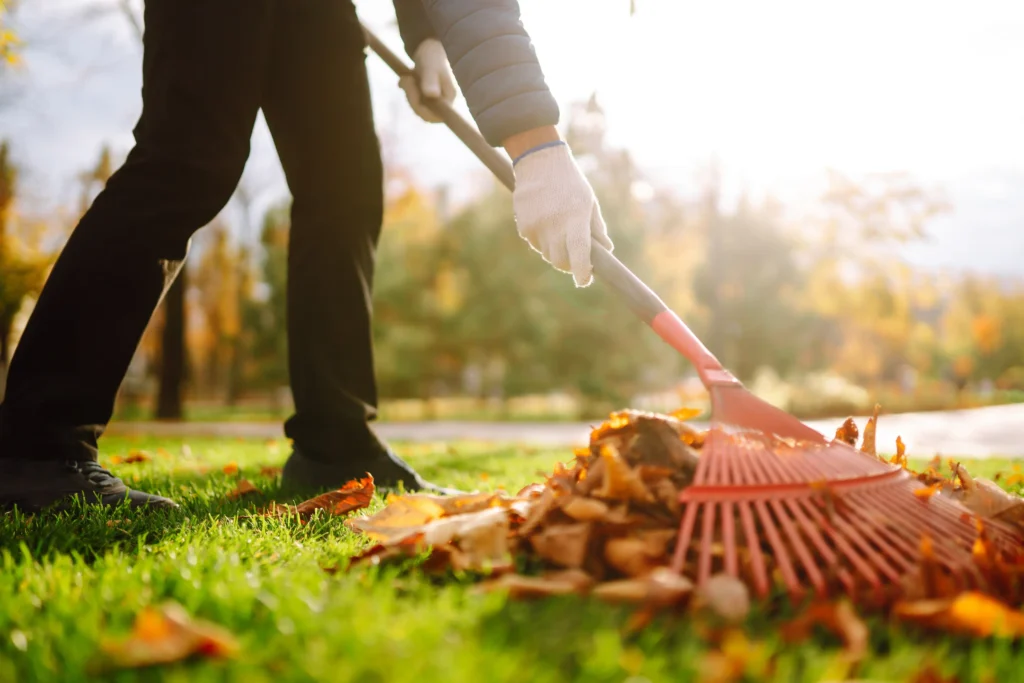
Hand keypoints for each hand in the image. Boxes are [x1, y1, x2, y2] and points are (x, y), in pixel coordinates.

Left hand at [399, 39, 456, 122]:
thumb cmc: (433, 54)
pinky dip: (409, 91)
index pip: (436, 116)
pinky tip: (406, 79)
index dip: (421, 110)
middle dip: (412, 99)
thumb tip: (431, 94)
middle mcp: (445, 102)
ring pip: (419, 107)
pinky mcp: (428, 97)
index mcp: (449, 98)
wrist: (430, 46)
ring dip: (409, 94)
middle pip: (425, 113)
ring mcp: (436, 100)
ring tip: (406, 77)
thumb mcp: (431, 66)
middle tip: (406, 80)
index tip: (409, 94)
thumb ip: (430, 80)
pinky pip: (416, 101)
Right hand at [510, 140, 612, 286]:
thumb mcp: (589, 202)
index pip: (579, 253)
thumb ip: (596, 229)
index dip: (582, 271)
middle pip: (561, 261)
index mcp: (575, 217)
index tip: (584, 281)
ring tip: (560, 232)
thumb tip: (606, 251)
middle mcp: (554, 224)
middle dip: (569, 264)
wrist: (539, 162)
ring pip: (547, 254)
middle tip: (576, 260)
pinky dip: (543, 241)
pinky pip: (535, 244)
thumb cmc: (570, 183)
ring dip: (556, 252)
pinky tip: (545, 222)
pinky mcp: (524, 226)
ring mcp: (536, 226)